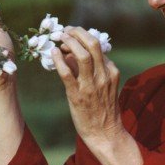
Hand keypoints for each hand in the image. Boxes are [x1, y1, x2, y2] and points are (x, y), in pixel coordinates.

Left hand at [51, 26, 122, 145]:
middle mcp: (103, 75)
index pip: (98, 46)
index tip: (71, 36)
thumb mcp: (104, 86)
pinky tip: (53, 53)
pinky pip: (67, 74)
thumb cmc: (102, 109)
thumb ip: (91, 70)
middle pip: (93, 44)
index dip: (82, 37)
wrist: (105, 134)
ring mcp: (91, 85)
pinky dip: (59, 61)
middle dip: (78, 32)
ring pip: (82, 55)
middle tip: (66, 30)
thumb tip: (69, 54)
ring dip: (69, 42)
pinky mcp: (78, 96)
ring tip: (59, 37)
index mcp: (111, 71)